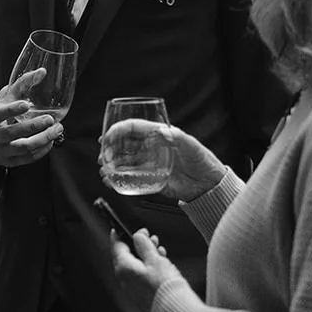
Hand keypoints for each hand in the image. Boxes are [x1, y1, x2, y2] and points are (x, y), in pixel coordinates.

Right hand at [0, 68, 64, 167]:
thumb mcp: (3, 99)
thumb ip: (21, 85)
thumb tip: (43, 72)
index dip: (12, 110)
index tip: (26, 105)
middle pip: (13, 132)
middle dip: (33, 126)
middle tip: (50, 119)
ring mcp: (2, 151)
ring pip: (24, 147)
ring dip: (43, 139)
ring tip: (57, 129)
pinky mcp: (11, 162)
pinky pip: (29, 158)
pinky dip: (43, 150)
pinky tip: (52, 140)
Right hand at [101, 121, 225, 202]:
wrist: (208, 184)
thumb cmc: (202, 160)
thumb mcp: (190, 145)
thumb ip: (177, 137)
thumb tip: (162, 132)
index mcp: (158, 134)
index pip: (132, 128)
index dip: (117, 130)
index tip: (107, 137)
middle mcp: (150, 148)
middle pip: (123, 145)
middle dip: (110, 149)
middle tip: (103, 157)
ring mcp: (149, 164)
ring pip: (124, 162)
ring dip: (112, 166)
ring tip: (104, 171)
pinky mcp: (150, 179)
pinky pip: (131, 179)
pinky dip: (119, 180)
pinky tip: (112, 181)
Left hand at [110, 228, 186, 311]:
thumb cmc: (165, 287)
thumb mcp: (155, 259)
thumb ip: (144, 245)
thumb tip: (137, 235)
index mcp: (124, 269)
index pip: (116, 246)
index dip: (121, 234)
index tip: (122, 227)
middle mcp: (124, 281)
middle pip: (127, 257)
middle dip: (139, 246)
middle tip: (150, 238)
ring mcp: (132, 291)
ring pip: (136, 268)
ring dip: (147, 257)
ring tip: (160, 251)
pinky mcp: (142, 298)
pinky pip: (142, 279)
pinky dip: (150, 270)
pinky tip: (162, 267)